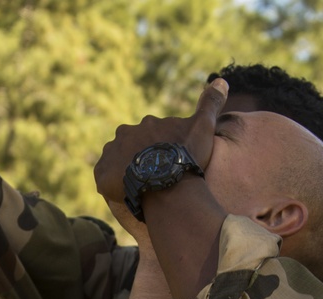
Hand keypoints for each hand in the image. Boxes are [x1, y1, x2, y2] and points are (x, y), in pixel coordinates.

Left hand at [93, 78, 228, 209]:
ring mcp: (111, 153)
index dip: (160, 150)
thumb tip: (221, 81)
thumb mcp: (203, 127)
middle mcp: (124, 134)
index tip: (168, 163)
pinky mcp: (101, 173)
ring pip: (117, 161)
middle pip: (131, 147)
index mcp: (146, 124)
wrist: (167, 184)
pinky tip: (126, 193)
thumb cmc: (186, 156)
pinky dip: (112, 184)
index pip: (151, 136)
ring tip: (141, 186)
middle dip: (140, 159)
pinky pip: (104, 178)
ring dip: (125, 170)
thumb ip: (210, 104)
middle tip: (154, 177)